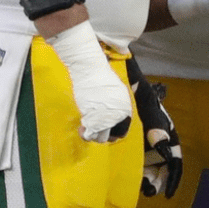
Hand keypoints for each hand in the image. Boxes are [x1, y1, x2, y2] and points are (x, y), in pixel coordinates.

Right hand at [48, 21, 132, 142]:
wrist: (91, 69)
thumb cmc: (102, 77)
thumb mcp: (118, 91)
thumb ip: (118, 106)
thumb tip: (114, 116)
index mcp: (126, 109)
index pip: (123, 131)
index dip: (114, 132)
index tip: (106, 130)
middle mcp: (117, 115)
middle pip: (112, 137)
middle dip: (104, 136)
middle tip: (96, 130)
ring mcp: (105, 117)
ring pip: (101, 138)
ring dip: (94, 136)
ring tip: (88, 129)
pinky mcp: (91, 116)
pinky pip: (89, 133)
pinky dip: (85, 134)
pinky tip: (82, 129)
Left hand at [127, 60, 182, 197]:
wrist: (116, 75)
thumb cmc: (136, 89)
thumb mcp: (148, 105)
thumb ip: (156, 125)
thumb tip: (164, 150)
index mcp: (166, 130)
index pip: (174, 159)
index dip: (173, 177)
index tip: (168, 193)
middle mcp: (156, 138)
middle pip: (162, 166)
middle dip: (158, 181)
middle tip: (149, 192)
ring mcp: (141, 140)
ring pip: (148, 165)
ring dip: (146, 179)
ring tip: (139, 189)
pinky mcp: (127, 139)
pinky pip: (132, 159)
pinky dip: (132, 170)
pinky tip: (124, 178)